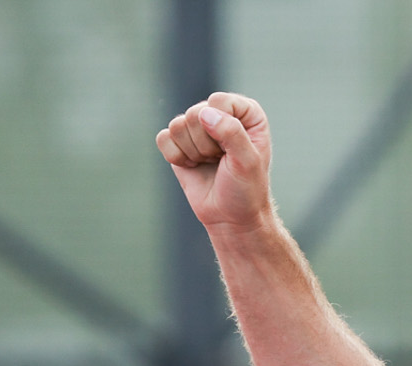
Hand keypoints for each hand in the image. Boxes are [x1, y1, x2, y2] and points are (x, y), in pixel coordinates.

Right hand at [155, 92, 273, 231]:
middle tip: (221, 161)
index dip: (222, 128)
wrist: (230, 217)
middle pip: (195, 113)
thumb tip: (204, 113)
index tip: (235, 151)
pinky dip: (177, 158)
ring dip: (193, 153)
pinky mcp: (178, 141)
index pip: (219, 101)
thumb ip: (232, 133)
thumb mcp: (247, 162)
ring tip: (210, 164)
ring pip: (177, 125)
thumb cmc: (246, 190)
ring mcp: (197, 126)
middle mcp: (220, 113)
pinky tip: (194, 166)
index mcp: (245, 113)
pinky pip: (164, 138)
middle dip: (206, 145)